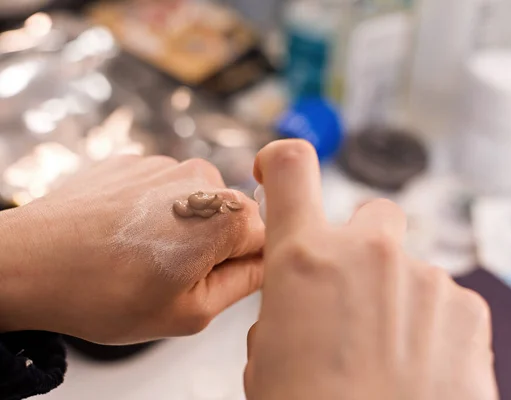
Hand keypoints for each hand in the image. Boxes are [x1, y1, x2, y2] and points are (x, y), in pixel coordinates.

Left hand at [0, 155, 263, 343]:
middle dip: (214, 247)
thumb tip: (265, 265)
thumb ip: (243, 285)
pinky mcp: (136, 162)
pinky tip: (123, 235)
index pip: (267, 240)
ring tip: (141, 255)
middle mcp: (203, 178)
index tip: (212, 282)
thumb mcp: (189, 313)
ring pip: (199, 203)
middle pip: (233, 218)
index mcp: (226, 216)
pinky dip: (154, 213)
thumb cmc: (103, 292)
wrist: (28, 263)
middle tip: (172, 276)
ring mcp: (166, 165)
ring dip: (182, 229)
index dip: (244, 267)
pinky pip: (164, 190)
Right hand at [244, 140, 497, 399]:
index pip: (293, 168)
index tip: (281, 171)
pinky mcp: (467, 308)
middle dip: (359, 243)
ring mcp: (424, 277)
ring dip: (394, 295)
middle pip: (370, 213)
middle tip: (350, 292)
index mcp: (306, 260)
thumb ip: (284, 309)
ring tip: (384, 351)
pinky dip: (428, 321)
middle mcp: (369, 254)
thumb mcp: (266, 358)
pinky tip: (417, 365)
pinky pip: (441, 298)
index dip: (283, 162)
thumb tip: (302, 305)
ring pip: (405, 266)